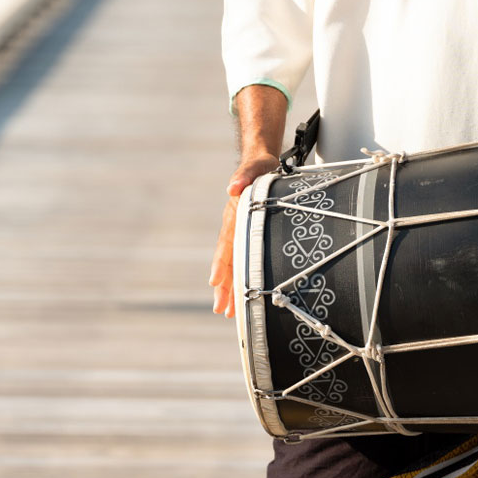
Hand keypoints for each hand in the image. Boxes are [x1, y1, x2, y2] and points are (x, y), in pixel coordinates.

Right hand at [211, 154, 278, 317]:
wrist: (261, 164)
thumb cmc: (260, 167)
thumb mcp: (256, 167)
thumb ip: (246, 174)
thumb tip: (233, 187)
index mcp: (235, 215)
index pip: (226, 243)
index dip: (222, 263)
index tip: (216, 281)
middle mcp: (234, 227)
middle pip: (227, 261)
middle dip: (224, 287)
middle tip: (221, 310)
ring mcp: (240, 233)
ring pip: (234, 265)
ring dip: (231, 289)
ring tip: (227, 313)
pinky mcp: (248, 236)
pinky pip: (243, 261)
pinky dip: (241, 279)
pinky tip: (243, 297)